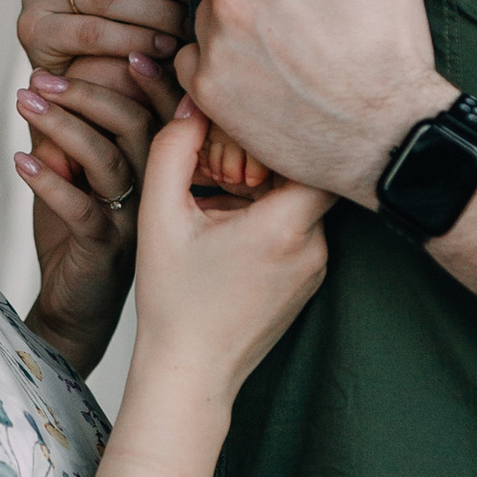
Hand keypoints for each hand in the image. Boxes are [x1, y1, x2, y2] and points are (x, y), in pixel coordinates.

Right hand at [127, 107, 329, 406]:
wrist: (190, 372)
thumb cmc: (174, 303)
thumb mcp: (161, 217)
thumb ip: (173, 149)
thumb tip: (193, 104)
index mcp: (284, 225)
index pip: (311, 151)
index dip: (281, 132)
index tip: (246, 133)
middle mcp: (314, 246)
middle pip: (308, 175)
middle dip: (268, 160)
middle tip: (226, 166)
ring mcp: (316, 267)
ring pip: (302, 204)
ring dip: (266, 192)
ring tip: (221, 201)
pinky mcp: (308, 282)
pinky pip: (298, 232)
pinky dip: (270, 221)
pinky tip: (230, 232)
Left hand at [180, 0, 448, 203]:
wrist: (388, 139)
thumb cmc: (394, 51)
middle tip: (301, 13)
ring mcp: (214, 47)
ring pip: (209, 10)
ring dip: (235, 20)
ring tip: (284, 46)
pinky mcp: (206, 93)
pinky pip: (191, 58)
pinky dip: (217, 62)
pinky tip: (259, 74)